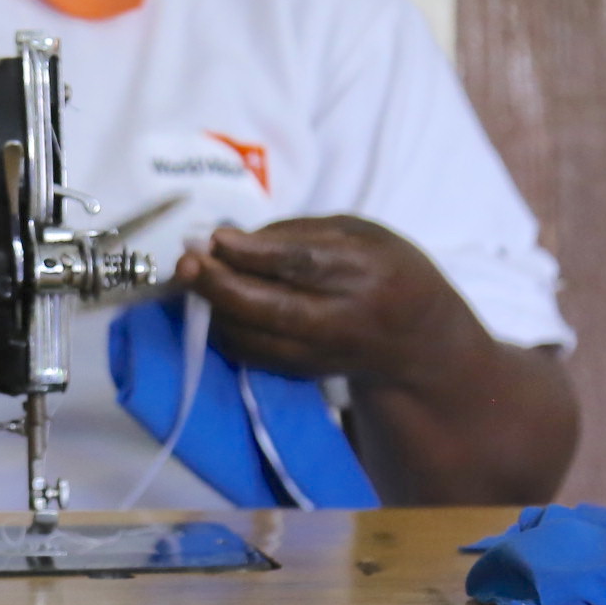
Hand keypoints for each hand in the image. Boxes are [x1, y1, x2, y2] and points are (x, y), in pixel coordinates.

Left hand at [173, 216, 577, 504]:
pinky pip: (256, 355)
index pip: (304, 263)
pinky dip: (227, 331)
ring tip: (193, 279)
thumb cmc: (384, 268)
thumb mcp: (359, 232)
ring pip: (258, 339)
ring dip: (216, 311)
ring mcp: (326, 352)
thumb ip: (300, 233)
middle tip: (187, 264)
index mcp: (366, 270)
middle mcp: (347, 317)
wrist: (419, 339)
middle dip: (221, 287)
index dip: (254, 253)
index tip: (214, 239)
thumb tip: (231, 240)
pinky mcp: (306, 372)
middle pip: (273, 309)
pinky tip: (213, 306)